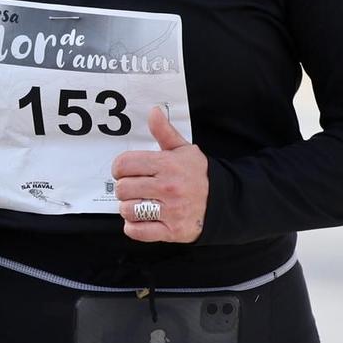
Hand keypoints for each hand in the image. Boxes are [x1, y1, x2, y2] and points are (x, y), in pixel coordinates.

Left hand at [112, 105, 207, 243]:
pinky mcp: (171, 230)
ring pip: (127, 210)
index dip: (119, 168)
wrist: (223, 202)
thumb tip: (154, 111)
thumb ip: (165, 132)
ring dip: (129, 208)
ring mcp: (170, 211)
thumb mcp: (184, 150)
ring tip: (140, 204)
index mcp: (168, 165)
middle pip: (122, 188)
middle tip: (135, 188)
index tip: (126, 172)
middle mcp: (168, 187)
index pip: (124, 164)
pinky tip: (142, 219)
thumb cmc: (199, 176)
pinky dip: (134, 227)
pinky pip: (137, 231)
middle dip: (124, 188)